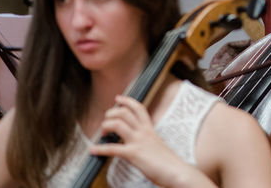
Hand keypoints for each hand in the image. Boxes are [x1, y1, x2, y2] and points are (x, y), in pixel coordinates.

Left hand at [89, 95, 215, 187]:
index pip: (139, 108)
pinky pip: (113, 148)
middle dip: (112, 113)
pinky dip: (100, 149)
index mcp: (150, 129)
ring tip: (101, 133)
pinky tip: (93, 150)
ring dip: (105, 126)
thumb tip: (141, 142)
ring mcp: (139, 142)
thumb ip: (149, 140)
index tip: (118, 98)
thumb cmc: (169, 162)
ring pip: (118, 124)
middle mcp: (144, 132)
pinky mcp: (134, 154)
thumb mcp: (158, 145)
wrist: (177, 171)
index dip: (127, 101)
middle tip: (106, 120)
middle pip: (125, 113)